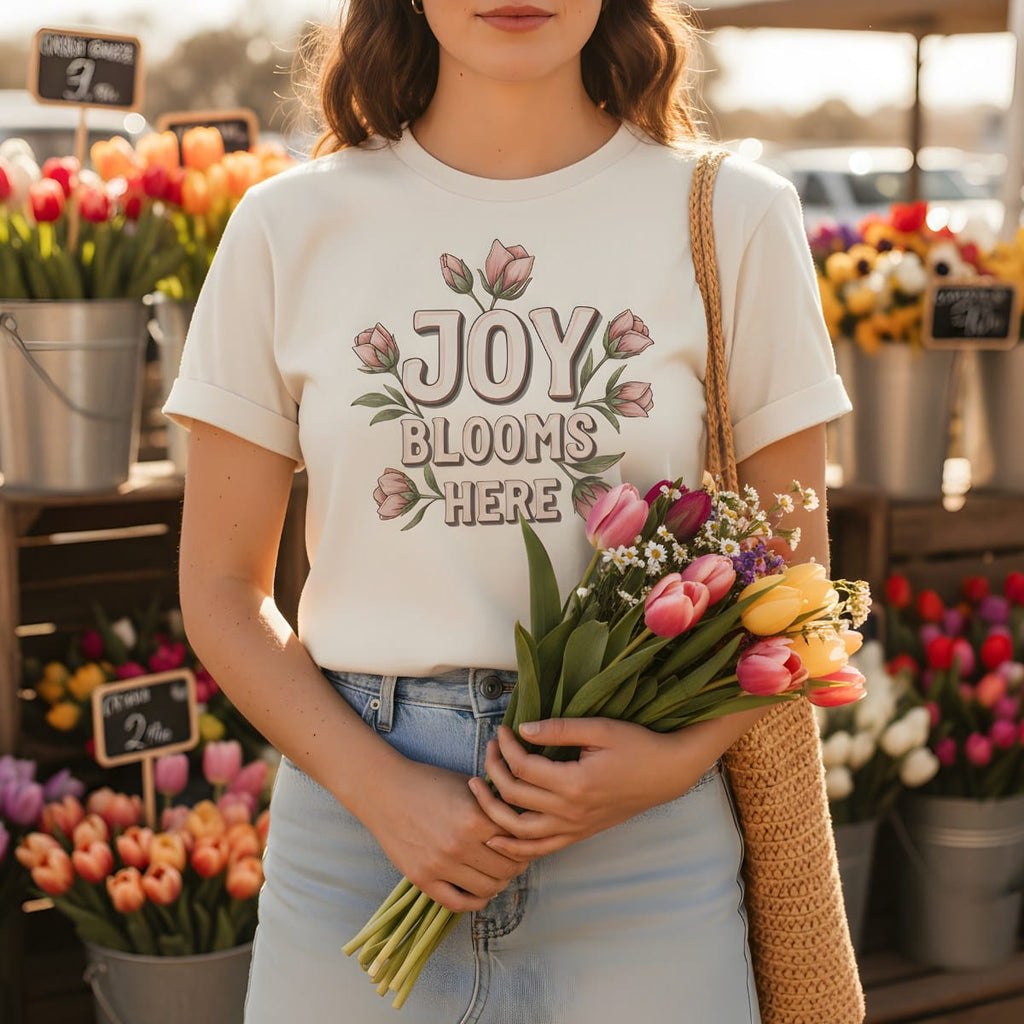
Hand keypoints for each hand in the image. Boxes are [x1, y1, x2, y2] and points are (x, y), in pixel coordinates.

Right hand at [358, 758, 529, 913]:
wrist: (385, 791)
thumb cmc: (430, 783)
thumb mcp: (468, 785)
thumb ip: (495, 805)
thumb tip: (524, 821)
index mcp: (474, 819)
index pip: (518, 843)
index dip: (527, 843)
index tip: (527, 841)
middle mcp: (459, 845)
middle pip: (507, 870)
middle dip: (517, 865)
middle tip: (516, 859)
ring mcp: (440, 865)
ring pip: (488, 890)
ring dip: (499, 883)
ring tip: (498, 873)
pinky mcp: (422, 879)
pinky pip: (458, 904)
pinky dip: (475, 901)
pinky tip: (479, 890)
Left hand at [468, 718, 707, 859]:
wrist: (666, 773)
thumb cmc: (636, 745)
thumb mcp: (600, 728)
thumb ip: (559, 729)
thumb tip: (522, 730)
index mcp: (575, 783)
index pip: (523, 767)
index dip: (507, 747)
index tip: (503, 730)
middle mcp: (571, 812)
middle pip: (514, 796)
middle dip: (495, 769)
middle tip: (490, 748)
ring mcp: (574, 828)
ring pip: (520, 831)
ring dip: (492, 811)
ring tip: (478, 789)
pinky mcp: (579, 835)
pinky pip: (539, 849)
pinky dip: (514, 847)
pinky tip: (495, 837)